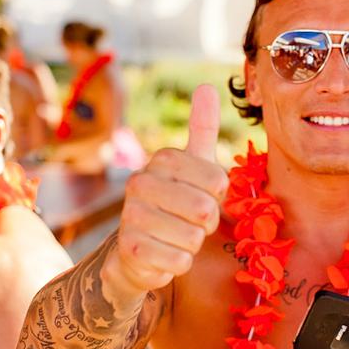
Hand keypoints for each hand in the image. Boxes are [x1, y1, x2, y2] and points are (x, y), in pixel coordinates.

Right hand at [103, 85, 228, 297]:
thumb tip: (206, 86)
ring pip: (193, 238)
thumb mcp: (193, 163)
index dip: (218, 197)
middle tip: (190, 221)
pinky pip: (179, 261)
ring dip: (193, 244)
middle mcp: (140, 182)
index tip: (201, 195)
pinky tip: (164, 253)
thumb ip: (201, 127)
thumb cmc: (175, 201)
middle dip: (206, 223)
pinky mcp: (130, 248)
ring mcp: (132, 215)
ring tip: (176, 235)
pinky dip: (180, 263)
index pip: (218, 181)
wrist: (137, 248)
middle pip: (205, 211)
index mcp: (162, 159)